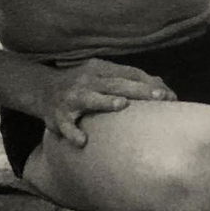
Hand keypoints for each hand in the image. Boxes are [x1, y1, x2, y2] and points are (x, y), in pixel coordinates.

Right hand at [39, 60, 173, 147]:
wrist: (41, 90)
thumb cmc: (82, 85)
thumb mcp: (102, 76)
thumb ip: (129, 80)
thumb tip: (162, 87)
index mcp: (99, 69)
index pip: (127, 73)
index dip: (147, 83)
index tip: (168, 95)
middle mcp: (86, 81)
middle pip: (114, 84)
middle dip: (137, 90)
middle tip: (158, 97)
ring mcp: (71, 98)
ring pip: (89, 98)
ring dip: (104, 101)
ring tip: (121, 105)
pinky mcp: (58, 116)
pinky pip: (66, 125)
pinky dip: (73, 132)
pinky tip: (82, 141)